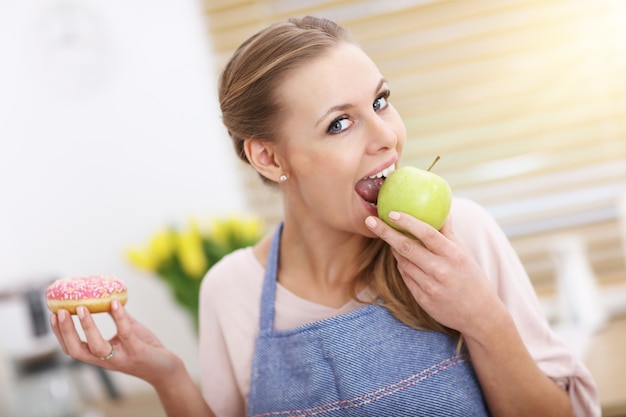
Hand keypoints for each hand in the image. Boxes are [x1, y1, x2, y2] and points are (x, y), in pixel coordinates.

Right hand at [50, 300, 181, 386]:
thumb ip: (118, 318)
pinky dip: (119, 317)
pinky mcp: (136, 352)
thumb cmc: (145, 349)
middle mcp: (105, 360)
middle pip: (76, 350)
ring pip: (96, 346)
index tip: (53, 314)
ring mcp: (120, 357)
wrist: (166, 368)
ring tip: (82, 307)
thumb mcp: (128, 333)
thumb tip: (108, 296)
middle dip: (65, 331)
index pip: (71, 348)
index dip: (60, 334)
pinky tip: (115, 303)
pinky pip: (125, 333)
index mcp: (99, 356)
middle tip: (60, 311)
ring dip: (87, 326)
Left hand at [365, 211, 503, 338]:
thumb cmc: (472, 279)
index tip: (392, 213)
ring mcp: (430, 286)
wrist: (479, 315)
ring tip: (389, 236)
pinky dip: (401, 264)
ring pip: (403, 261)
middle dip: (386, 232)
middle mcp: (440, 270)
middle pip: (406, 247)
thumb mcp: (464, 253)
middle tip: (370, 221)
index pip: (427, 233)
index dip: (408, 222)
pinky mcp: (422, 298)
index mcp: (453, 255)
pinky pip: (405, 276)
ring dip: (393, 248)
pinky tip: (402, 257)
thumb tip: (441, 208)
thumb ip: (448, 232)